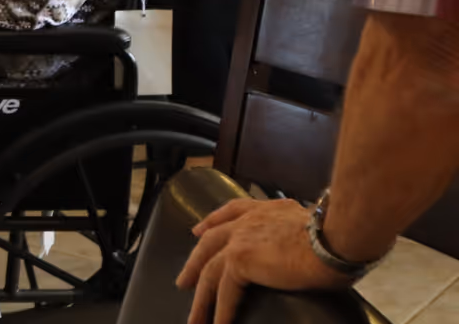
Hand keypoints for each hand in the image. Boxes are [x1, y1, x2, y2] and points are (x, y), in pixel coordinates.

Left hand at [177, 198, 349, 323]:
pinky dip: (220, 310)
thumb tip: (314, 247)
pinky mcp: (240, 260)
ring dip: (201, 298)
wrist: (336, 238)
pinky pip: (224, 290)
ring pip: (211, 270)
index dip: (212, 221)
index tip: (198, 230)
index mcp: (267, 209)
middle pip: (210, 241)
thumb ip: (301, 235)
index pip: (231, 211)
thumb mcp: (315, 228)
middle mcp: (249, 220)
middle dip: (195, 262)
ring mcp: (241, 238)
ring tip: (194, 318)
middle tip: (183, 281)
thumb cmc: (340, 236)